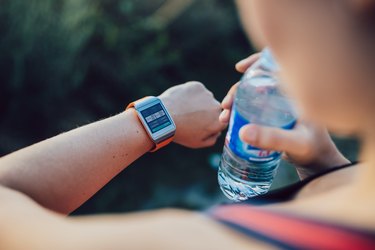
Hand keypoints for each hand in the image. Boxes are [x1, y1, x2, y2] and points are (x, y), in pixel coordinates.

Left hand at [159, 82, 224, 148]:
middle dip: (206, 112)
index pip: (222, 121)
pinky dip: (191, 94)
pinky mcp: (198, 86)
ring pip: (206, 98)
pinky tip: (182, 101)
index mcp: (219, 122)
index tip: (202, 124)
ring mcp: (207, 95)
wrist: (164, 117)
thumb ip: (212, 139)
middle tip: (191, 117)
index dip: (212, 123)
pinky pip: (197, 90)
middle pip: (215, 109)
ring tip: (184, 109)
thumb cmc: (180, 132)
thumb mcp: (197, 143)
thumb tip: (218, 132)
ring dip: (199, 103)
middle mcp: (217, 107)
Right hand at [219, 54, 349, 178]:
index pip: (276, 65)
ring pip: (252, 95)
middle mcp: (286, 94)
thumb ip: (273, 138)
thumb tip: (242, 132)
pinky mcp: (272, 116)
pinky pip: (252, 107)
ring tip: (225, 118)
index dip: (256, 61)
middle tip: (226, 106)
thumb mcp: (295, 143)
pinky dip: (239, 111)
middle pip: (257, 82)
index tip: (239, 68)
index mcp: (296, 91)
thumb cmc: (312, 149)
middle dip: (237, 90)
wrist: (316, 162)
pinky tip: (230, 122)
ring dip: (235, 102)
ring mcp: (278, 105)